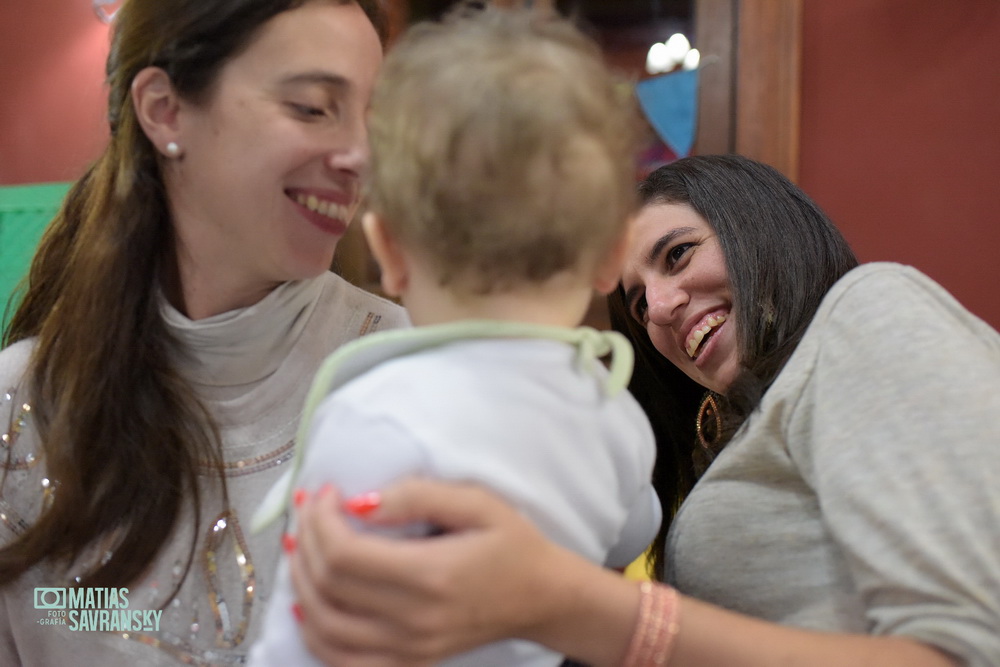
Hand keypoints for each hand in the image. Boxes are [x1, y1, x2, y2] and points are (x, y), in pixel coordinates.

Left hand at [289, 478, 569, 665]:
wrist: (543, 597)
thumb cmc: (514, 545)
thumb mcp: (477, 503)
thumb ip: (417, 495)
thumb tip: (359, 502)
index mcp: (432, 576)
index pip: (345, 556)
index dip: (322, 521)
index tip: (326, 494)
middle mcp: (415, 620)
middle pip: (329, 587)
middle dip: (307, 542)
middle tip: (309, 511)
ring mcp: (410, 648)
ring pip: (325, 626)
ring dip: (300, 584)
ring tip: (301, 548)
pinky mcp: (409, 662)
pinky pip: (342, 659)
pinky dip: (315, 632)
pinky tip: (307, 603)